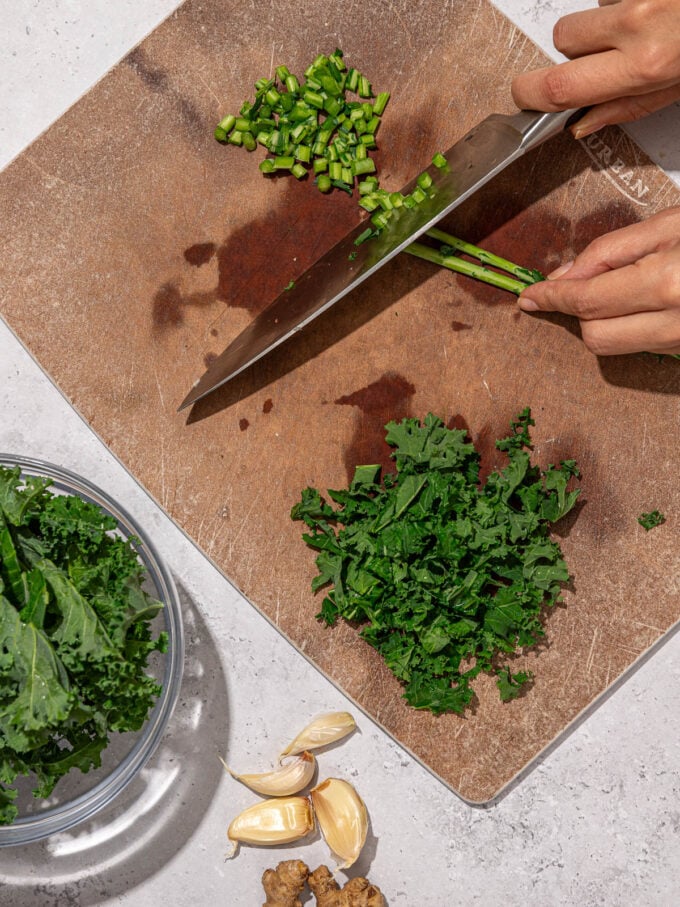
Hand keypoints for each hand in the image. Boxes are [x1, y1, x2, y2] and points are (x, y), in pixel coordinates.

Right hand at [511, 0, 679, 137]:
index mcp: (645, 64)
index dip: (530, 94)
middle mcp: (637, 21)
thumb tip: (584, 122)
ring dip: (603, 24)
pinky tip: (650, 10)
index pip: (561, 85)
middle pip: (563, 37)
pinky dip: (625, 4)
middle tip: (603, 59)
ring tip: (639, 31)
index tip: (524, 98)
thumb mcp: (678, 89)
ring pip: (589, 12)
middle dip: (574, 51)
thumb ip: (629, 107)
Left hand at [517, 207, 679, 355]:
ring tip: (628, 283)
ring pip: (615, 346)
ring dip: (604, 318)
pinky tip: (644, 300)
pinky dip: (630, 325)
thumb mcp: (666, 226)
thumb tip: (564, 277)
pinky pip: (641, 346)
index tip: (529, 295)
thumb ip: (608, 252)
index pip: (587, 300)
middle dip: (579, 310)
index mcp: (666, 283)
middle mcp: (675, 324)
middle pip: (595, 335)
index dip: (552, 297)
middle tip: (585, 282)